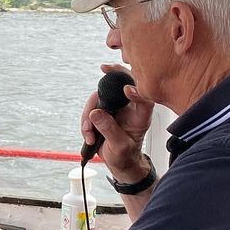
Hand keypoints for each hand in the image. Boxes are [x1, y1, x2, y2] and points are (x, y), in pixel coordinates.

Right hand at [80, 65, 153, 181]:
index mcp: (141, 116)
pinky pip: (91, 107)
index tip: (127, 89)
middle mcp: (129, 107)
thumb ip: (109, 130)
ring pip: (100, 96)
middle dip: (114, 74)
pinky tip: (89, 135)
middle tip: (105, 68)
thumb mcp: (119, 147)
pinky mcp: (102, 109)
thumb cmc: (125, 155)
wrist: (117, 161)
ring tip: (89, 133)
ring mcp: (115, 107)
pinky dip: (85, 120)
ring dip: (89, 113)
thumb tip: (96, 113)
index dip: (137, 90)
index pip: (144, 98)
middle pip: (122, 84)